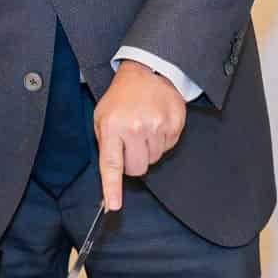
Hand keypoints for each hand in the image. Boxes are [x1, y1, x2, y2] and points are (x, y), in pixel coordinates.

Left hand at [93, 60, 187, 210]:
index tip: (114, 205)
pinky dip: (162, 140)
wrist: (146, 72)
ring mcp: (157, 126)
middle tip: (131, 143)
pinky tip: (157, 124)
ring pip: (154, 159)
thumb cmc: (121, 98)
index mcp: (112, 127)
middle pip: (137, 168)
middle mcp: (135, 127)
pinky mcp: (174, 124)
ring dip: (149, 150)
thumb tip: (113, 176)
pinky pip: (168, 148)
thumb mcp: (102, 117)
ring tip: (144, 128)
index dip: (113, 188)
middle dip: (134, 162)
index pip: (112, 165)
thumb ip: (106, 145)